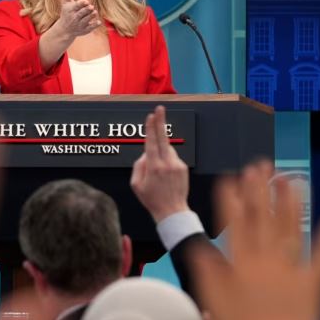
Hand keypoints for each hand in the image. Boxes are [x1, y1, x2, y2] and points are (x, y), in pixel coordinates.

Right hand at [52, 0, 102, 40]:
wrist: (64, 30)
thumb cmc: (66, 13)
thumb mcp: (65, 3)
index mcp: (70, 10)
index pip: (76, 6)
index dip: (81, 4)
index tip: (86, 2)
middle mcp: (74, 18)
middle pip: (81, 13)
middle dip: (87, 10)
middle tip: (91, 7)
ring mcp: (79, 24)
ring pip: (86, 20)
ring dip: (91, 16)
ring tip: (94, 12)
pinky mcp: (84, 30)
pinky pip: (90, 28)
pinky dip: (94, 25)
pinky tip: (98, 22)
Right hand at [130, 105, 189, 222]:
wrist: (172, 211)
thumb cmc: (151, 199)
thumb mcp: (136, 185)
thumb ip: (138, 166)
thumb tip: (146, 153)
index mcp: (154, 167)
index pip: (151, 142)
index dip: (150, 128)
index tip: (150, 116)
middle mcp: (167, 164)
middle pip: (163, 138)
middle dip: (160, 122)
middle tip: (159, 108)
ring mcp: (177, 165)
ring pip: (167, 150)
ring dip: (161, 153)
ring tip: (158, 173)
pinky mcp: (183, 168)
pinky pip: (173, 159)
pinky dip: (167, 161)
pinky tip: (165, 176)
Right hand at [190, 161, 319, 319]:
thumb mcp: (214, 304)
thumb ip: (207, 272)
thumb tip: (199, 247)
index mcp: (241, 267)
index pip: (236, 225)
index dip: (233, 200)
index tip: (231, 178)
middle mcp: (266, 263)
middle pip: (262, 220)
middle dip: (259, 191)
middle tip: (259, 166)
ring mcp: (291, 272)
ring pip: (289, 229)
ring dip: (289, 203)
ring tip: (289, 179)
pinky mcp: (314, 284)